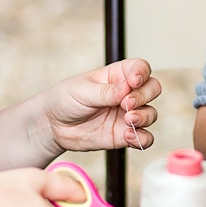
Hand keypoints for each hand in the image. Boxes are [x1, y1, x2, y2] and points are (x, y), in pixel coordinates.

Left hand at [43, 58, 161, 151]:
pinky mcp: (124, 135)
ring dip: (144, 116)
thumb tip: (127, 90)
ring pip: (151, 113)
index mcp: (117, 76)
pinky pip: (144, 138)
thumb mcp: (81, 91)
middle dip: (144, 96)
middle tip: (126, 104)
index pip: (140, 68)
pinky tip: (128, 137)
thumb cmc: (65, 100)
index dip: (142, 73)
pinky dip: (142, 138)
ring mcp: (127, 115)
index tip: (133, 82)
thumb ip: (105, 91)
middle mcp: (127, 94)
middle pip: (152, 89)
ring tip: (128, 120)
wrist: (53, 125)